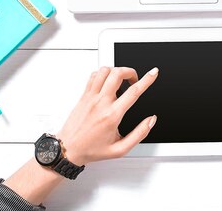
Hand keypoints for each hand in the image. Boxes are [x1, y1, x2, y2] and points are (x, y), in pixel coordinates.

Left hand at [4, 66, 157, 203]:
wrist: (68, 149)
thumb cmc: (92, 150)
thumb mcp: (120, 149)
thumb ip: (139, 134)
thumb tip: (151, 121)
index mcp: (112, 116)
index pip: (133, 92)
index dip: (147, 80)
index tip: (153, 73)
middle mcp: (101, 103)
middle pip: (117, 73)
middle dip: (130, 71)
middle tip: (134, 79)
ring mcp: (90, 97)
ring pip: (105, 71)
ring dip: (116, 70)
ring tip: (121, 80)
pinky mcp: (84, 95)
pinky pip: (94, 76)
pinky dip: (103, 73)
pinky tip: (107, 82)